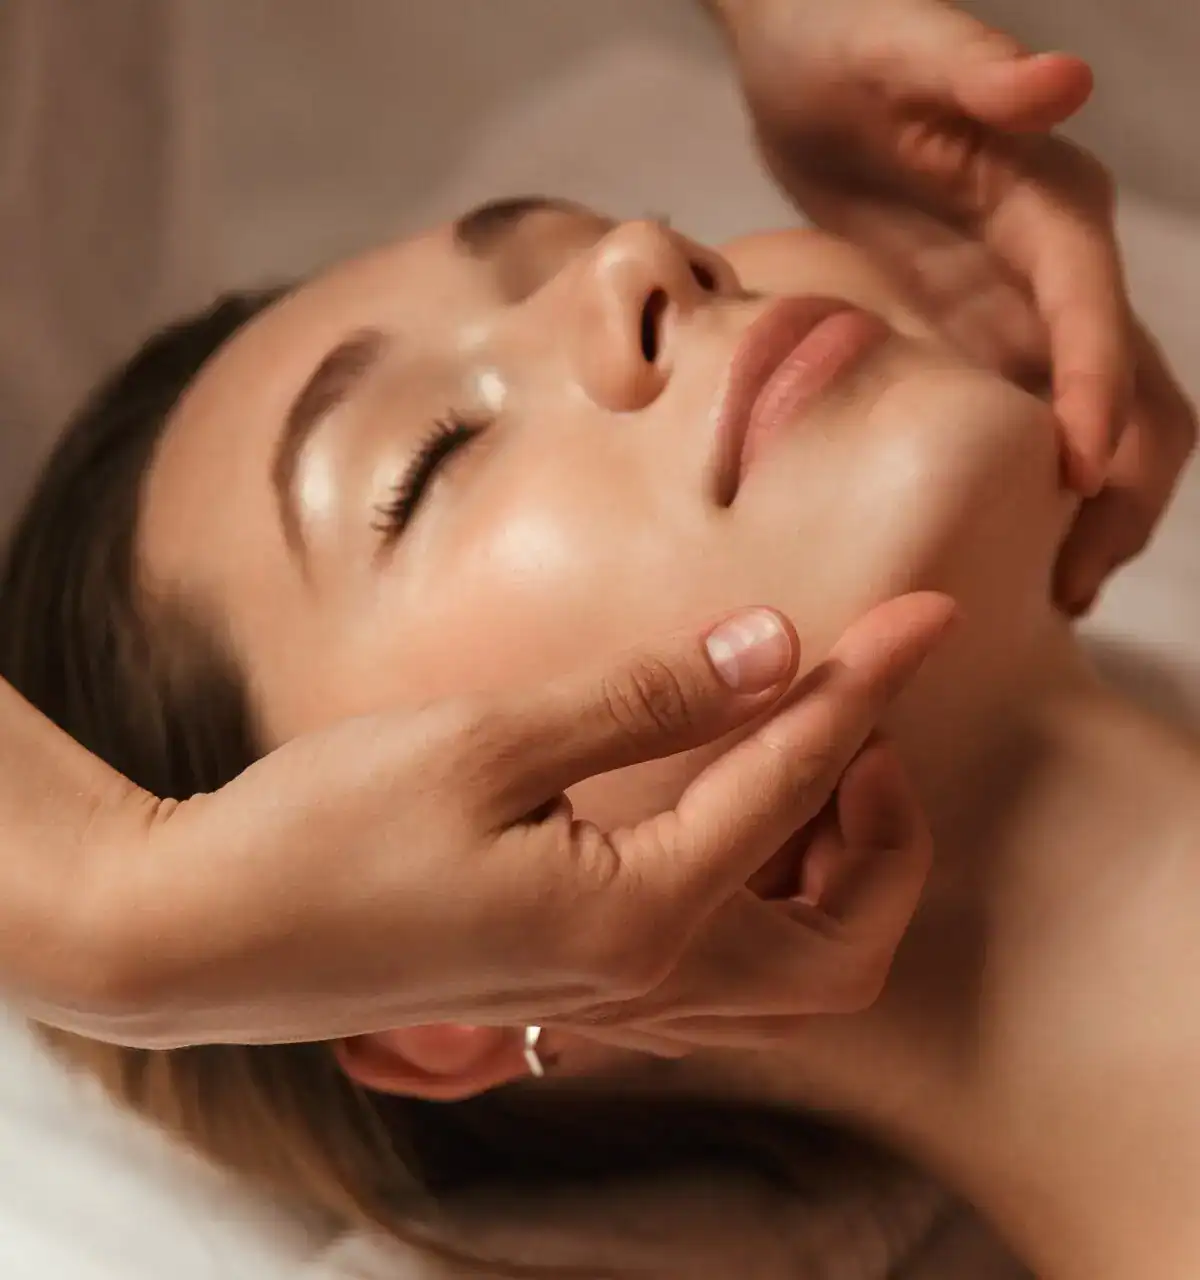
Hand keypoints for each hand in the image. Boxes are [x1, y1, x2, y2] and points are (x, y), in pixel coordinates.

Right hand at [44, 595, 950, 1049]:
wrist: (199, 936)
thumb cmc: (323, 831)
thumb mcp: (487, 742)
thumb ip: (645, 698)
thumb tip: (773, 648)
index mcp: (639, 915)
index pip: (795, 781)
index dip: (867, 684)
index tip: (925, 615)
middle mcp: (645, 982)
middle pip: (845, 943)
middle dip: (884, 832)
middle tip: (850, 721)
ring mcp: (608, 1002)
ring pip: (792, 974)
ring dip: (830, 871)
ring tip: (795, 758)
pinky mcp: (569, 990)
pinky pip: (722, 973)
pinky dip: (762, 897)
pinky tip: (716, 810)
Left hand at [714, 0, 1194, 609]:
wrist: (807, 57)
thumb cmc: (848, 37)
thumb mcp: (902, 44)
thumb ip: (977, 69)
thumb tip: (1065, 82)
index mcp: (1049, 202)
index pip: (1093, 308)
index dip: (1099, 391)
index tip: (1084, 476)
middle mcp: (1054, 262)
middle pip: (1129, 382)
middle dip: (1121, 480)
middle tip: (1077, 577)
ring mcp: (1018, 304)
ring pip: (1092, 418)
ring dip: (1091, 506)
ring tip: (1058, 592)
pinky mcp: (975, 331)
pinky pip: (1025, 423)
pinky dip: (1031, 491)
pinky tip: (1008, 551)